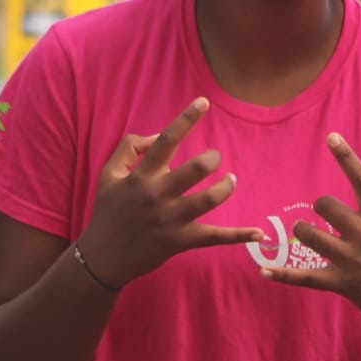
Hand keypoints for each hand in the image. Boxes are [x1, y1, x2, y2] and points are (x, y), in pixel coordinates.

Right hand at [76, 99, 262, 287]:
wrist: (101, 257)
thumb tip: (156, 134)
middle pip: (195, 169)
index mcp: (141, 177)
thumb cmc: (107, 211)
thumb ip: (129, 148)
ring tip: (230, 181)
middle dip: (212, 158)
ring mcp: (171, 220)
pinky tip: (259, 232)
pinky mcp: (180, 241)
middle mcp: (157, 196)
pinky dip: (239, 236)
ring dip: (226, 187)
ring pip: (209, 199)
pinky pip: (215, 237)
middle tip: (215, 157)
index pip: (166, 141)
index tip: (204, 102)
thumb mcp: (108, 174)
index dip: (186, 119)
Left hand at [261, 134, 360, 337]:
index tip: (331, 137)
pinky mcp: (342, 284)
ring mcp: (352, 261)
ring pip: (312, 237)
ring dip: (302, 231)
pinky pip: (306, 278)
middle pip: (328, 207)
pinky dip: (284, 275)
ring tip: (304, 232)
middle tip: (322, 211)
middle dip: (319, 204)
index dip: (347, 157)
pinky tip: (264, 271)